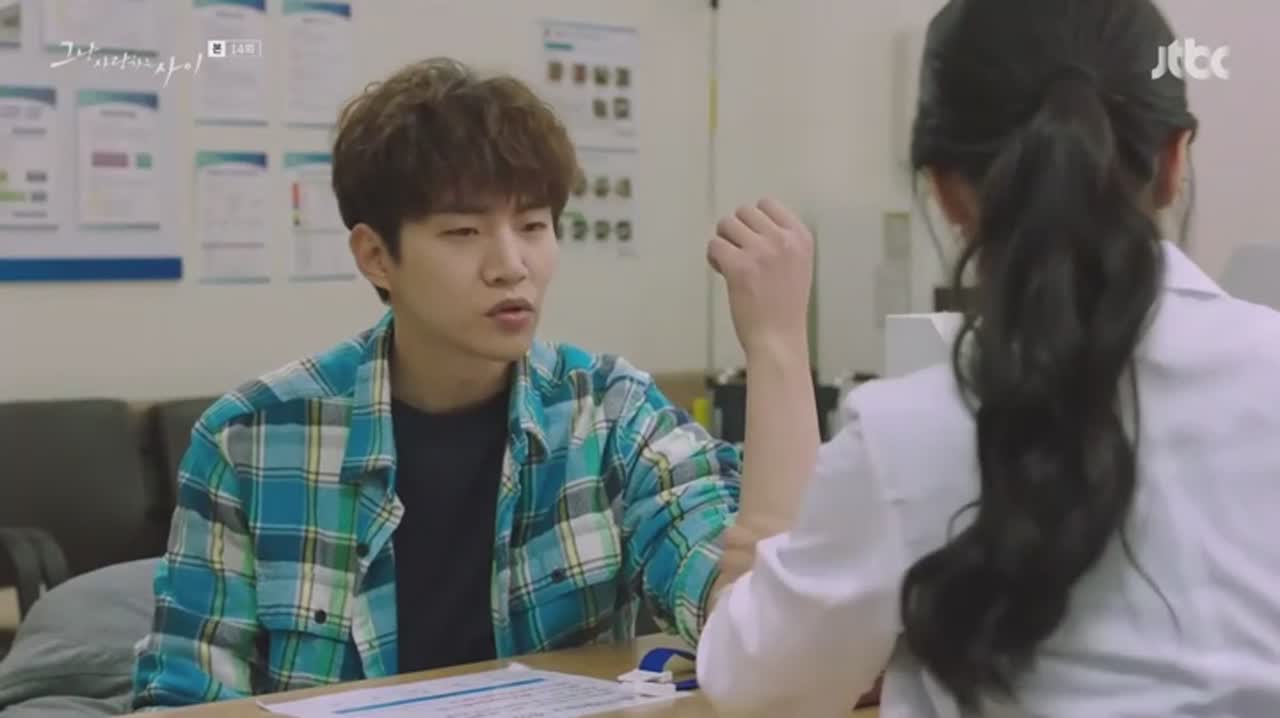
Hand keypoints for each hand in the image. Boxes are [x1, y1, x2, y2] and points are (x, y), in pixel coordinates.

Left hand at [707, 198, 814, 357]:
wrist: (779, 339)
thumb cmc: (785, 307)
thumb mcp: (797, 265)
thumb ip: (781, 241)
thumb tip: (750, 222)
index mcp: (800, 237)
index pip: (767, 204)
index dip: (753, 222)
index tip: (754, 243)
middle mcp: (783, 240)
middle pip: (743, 212)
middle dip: (736, 232)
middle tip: (740, 256)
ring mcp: (761, 251)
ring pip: (726, 225)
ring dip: (724, 243)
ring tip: (731, 265)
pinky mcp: (739, 266)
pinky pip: (714, 245)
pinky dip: (713, 258)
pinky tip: (723, 273)